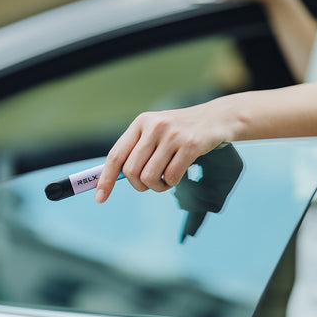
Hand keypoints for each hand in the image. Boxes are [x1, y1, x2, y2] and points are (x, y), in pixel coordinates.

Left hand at [95, 101, 230, 202]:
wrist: (216, 118)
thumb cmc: (181, 131)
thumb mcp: (155, 132)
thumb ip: (136, 150)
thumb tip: (114, 177)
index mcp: (141, 123)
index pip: (116, 155)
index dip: (105, 179)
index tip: (100, 198)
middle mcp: (154, 126)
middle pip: (131, 172)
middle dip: (140, 185)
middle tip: (151, 183)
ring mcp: (172, 135)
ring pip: (150, 177)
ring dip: (157, 187)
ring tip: (165, 180)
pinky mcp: (190, 145)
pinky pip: (171, 178)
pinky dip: (172, 183)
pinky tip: (178, 174)